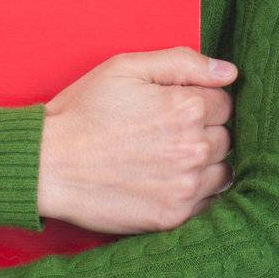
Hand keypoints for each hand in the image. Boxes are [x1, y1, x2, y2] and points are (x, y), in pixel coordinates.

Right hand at [37, 46, 237, 234]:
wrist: (49, 164)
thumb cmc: (83, 112)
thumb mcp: (125, 68)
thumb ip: (182, 62)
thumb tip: (229, 71)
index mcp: (186, 107)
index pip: (223, 101)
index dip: (197, 100)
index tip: (170, 107)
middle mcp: (193, 147)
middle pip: (225, 135)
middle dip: (202, 130)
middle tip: (163, 132)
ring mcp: (186, 185)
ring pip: (221, 169)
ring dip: (203, 162)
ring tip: (165, 158)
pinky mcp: (174, 215)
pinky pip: (208, 202)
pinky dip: (195, 191)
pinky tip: (166, 181)